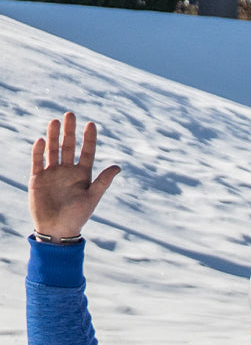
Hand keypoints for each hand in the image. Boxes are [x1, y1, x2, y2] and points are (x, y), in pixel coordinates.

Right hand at [29, 112, 120, 237]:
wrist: (58, 229)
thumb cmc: (78, 216)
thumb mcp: (92, 197)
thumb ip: (103, 181)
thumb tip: (119, 166)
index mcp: (83, 175)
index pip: (87, 152)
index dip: (89, 139)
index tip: (91, 124)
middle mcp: (68, 171)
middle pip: (69, 146)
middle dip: (70, 131)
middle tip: (71, 114)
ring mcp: (52, 173)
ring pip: (53, 150)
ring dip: (54, 136)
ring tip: (55, 121)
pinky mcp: (38, 178)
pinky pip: (38, 161)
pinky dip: (39, 151)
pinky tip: (42, 140)